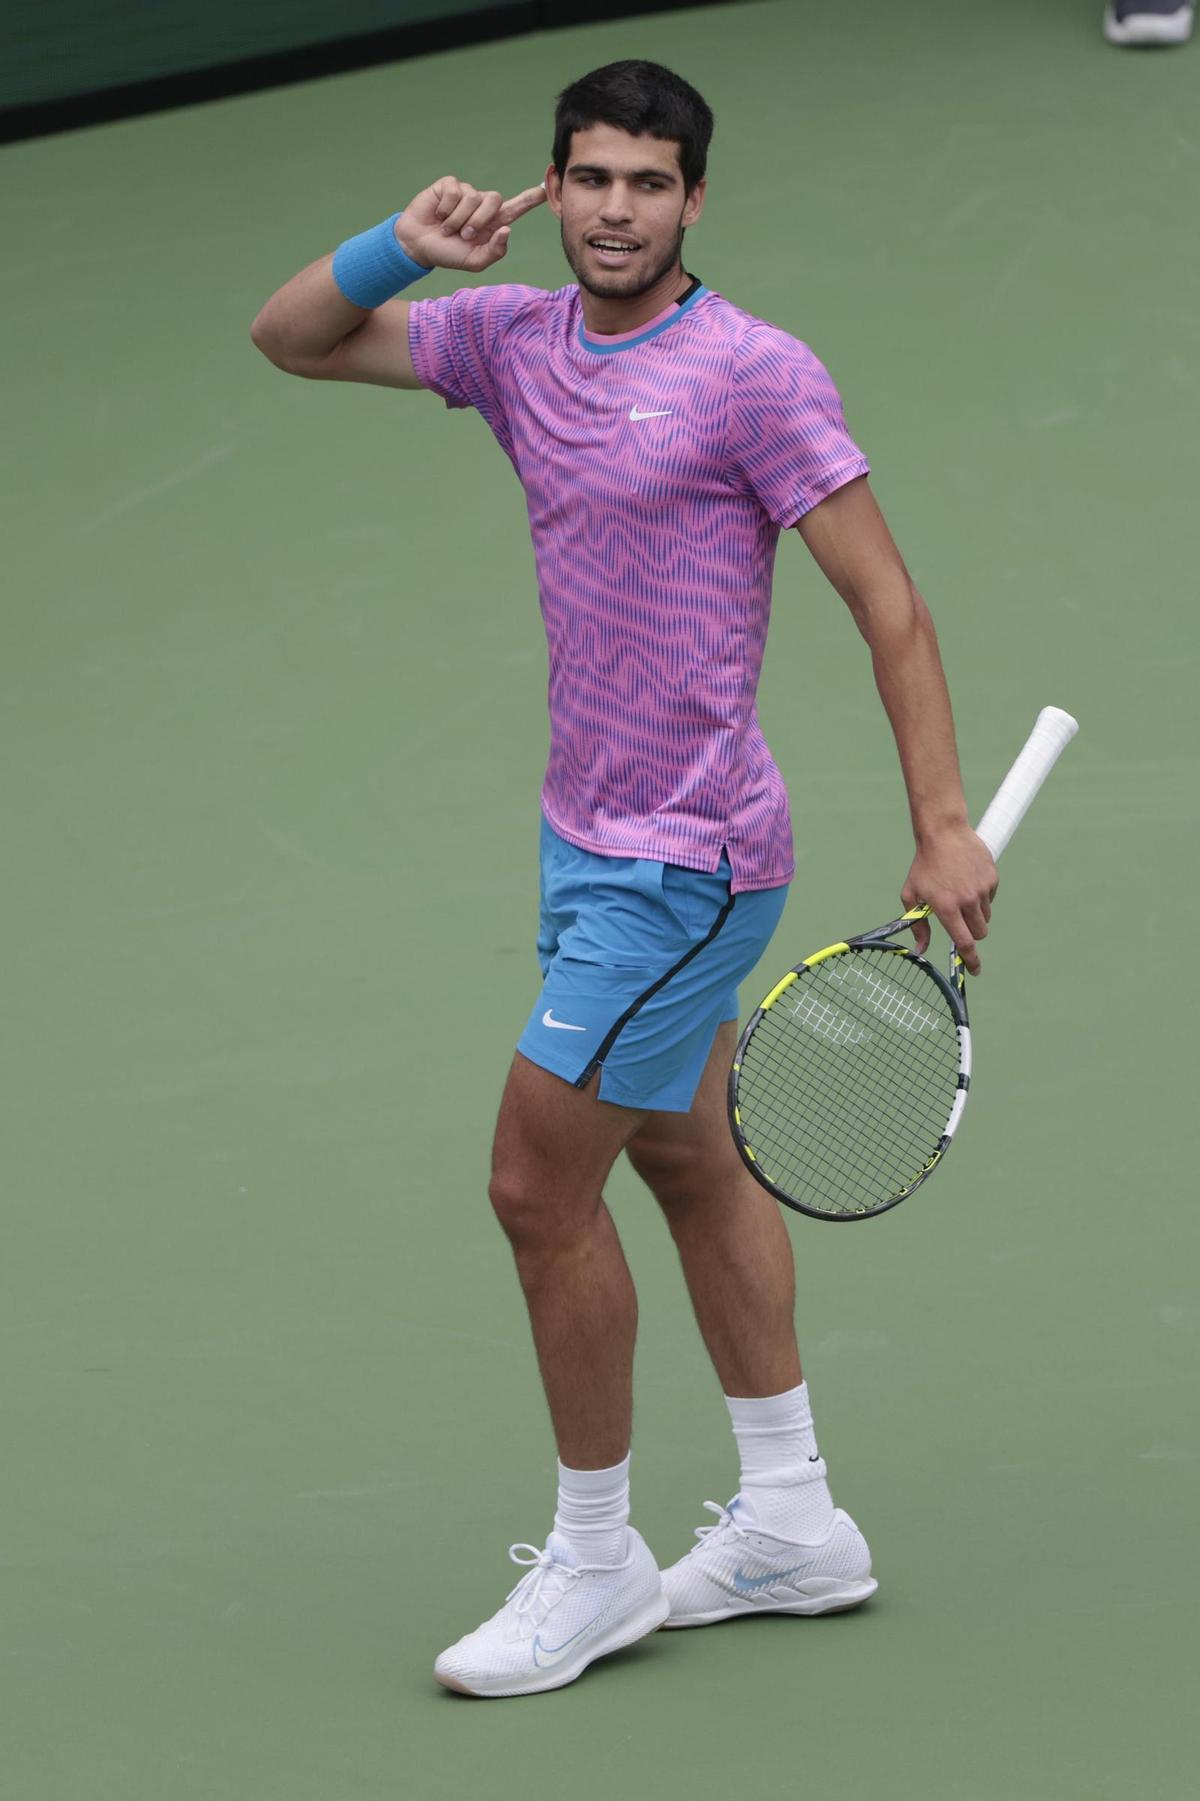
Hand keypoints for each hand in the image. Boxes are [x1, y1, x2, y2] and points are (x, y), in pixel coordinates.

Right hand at [394, 175, 547, 273]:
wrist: (418, 246)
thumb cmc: (448, 254)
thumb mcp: (474, 261)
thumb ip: (494, 252)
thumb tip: (507, 230)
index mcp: (492, 223)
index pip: (516, 208)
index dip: (530, 199)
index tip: (545, 189)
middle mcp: (482, 205)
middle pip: (495, 200)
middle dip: (479, 220)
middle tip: (463, 235)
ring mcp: (466, 193)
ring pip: (473, 198)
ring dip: (458, 219)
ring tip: (447, 229)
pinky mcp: (449, 185)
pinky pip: (454, 192)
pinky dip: (446, 209)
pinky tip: (438, 215)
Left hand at [901, 826, 997, 975]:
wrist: (944, 833)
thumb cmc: (924, 866)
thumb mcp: (911, 895)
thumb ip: (917, 924)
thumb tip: (919, 949)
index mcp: (946, 907)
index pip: (964, 942)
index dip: (970, 960)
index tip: (974, 970)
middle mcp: (967, 900)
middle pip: (979, 933)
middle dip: (971, 934)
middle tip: (960, 922)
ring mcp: (982, 889)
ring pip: (985, 917)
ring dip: (975, 915)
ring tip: (960, 896)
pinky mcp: (992, 878)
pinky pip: (990, 899)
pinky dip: (981, 897)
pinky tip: (968, 881)